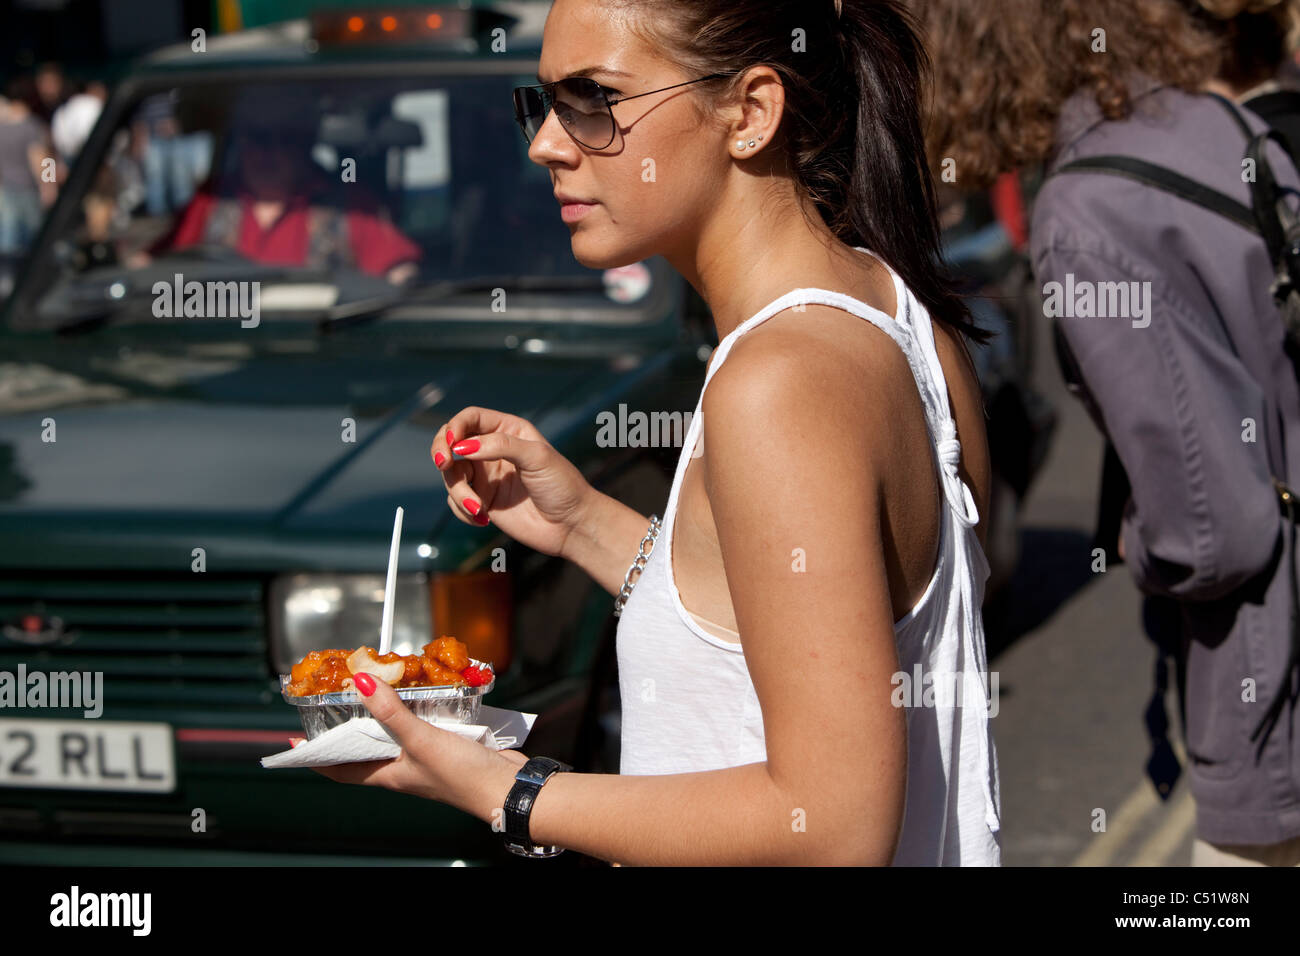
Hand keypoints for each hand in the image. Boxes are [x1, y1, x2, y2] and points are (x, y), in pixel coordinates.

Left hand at [307, 673, 529, 822]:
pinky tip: (418, 691)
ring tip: (371, 688)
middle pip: (364, 747)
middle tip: (334, 698)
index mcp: (387, 775)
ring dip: (382, 712)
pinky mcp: (446, 744)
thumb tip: (362, 683)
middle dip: (347, 725)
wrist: (506, 788)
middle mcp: (401, 768)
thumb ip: (392, 713)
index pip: (339, 769)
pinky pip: (421, 724)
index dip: (315, 757)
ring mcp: (424, 756)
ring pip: (393, 732)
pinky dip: (414, 708)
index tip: (294, 742)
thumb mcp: (421, 741)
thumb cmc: (461, 775)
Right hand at [431, 406, 595, 557]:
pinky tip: (484, 519)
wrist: (571, 525)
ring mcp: (485, 477)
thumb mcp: (537, 457)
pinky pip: (456, 502)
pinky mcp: (481, 502)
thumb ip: (501, 445)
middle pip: (450, 442)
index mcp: (508, 430)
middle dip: (441, 452)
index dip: (455, 427)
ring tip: (478, 508)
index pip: (470, 418)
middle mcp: (492, 450)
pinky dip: (463, 510)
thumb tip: (462, 447)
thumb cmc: (561, 485)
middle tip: (444, 464)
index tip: (453, 444)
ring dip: (459, 492)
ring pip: (451, 475)